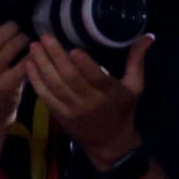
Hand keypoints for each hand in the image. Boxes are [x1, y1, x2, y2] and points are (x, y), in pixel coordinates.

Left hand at [22, 36, 148, 165]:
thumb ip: (137, 60)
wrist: (110, 142)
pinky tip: (29, 65)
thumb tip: (148, 36)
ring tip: (34, 47)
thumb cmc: (123, 110)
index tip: (74, 49)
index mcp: (111, 94)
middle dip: (56, 57)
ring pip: (55, 85)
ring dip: (42, 65)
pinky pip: (46, 96)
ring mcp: (74, 110)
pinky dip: (36, 80)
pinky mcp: (60, 115)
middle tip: (45, 38)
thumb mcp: (135, 86)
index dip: (86, 65)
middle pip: (71, 78)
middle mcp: (92, 102)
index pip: (98, 78)